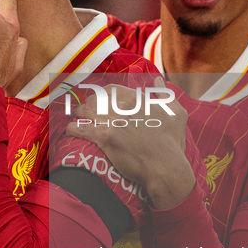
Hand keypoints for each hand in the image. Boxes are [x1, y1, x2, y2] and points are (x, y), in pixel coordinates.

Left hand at [66, 78, 195, 208]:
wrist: (165, 167)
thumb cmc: (172, 144)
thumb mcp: (177, 114)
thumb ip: (165, 94)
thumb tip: (157, 80)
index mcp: (138, 100)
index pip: (113, 90)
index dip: (102, 94)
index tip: (99, 100)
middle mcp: (123, 107)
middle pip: (96, 98)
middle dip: (88, 103)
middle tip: (84, 110)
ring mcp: (113, 121)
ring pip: (86, 110)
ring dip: (78, 113)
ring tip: (76, 117)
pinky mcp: (104, 137)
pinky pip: (80, 128)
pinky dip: (72, 128)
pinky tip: (70, 131)